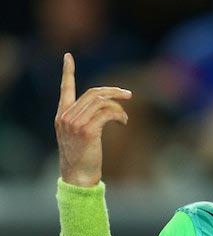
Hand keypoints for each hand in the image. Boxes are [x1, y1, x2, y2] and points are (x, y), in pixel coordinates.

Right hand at [54, 52, 132, 186]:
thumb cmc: (81, 162)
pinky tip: (123, 123)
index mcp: (62, 116)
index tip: (68, 57)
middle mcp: (67, 116)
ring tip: (124, 119)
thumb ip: (84, 121)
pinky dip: (118, 115)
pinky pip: (107, 113)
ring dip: (118, 107)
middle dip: (112, 91)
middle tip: (128, 95)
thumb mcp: (78, 138)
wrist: (77, 179)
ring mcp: (76, 123)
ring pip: (101, 102)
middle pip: (92, 93)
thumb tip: (104, 111)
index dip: (67, 72)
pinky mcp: (87, 130)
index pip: (65, 89)